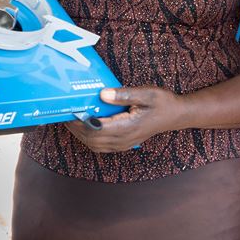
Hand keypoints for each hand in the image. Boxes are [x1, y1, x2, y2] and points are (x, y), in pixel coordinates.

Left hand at [64, 86, 183, 152]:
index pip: (96, 129)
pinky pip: (102, 146)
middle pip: (91, 139)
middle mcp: (123, 140)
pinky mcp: (124, 144)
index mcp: (127, 127)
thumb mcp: (146, 93)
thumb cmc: (162, 102)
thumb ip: (123, 95)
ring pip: (95, 145)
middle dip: (76, 128)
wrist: (175, 115)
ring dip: (81, 134)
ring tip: (71, 119)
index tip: (69, 111)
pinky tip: (86, 127)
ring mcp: (124, 144)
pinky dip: (90, 138)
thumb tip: (102, 94)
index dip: (79, 122)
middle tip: (63, 114)